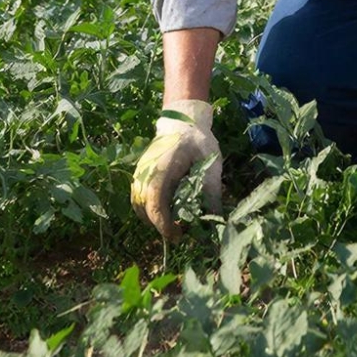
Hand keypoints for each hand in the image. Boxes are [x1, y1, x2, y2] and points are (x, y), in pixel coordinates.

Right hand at [131, 99, 221, 238]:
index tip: (179, 235)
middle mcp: (145, 172)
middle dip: (161, 225)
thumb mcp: (210, 163)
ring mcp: (140, 173)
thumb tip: (216, 220)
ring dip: (154, 218)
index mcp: (161, 168)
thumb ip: (211, 192)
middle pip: (144, 209)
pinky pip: (140, 198)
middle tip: (181, 233)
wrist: (182, 121)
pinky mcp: (141, 174)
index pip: (155, 203)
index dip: (164, 225)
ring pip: (139, 206)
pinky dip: (150, 210)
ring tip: (174, 223)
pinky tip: (167, 211)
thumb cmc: (198, 140)